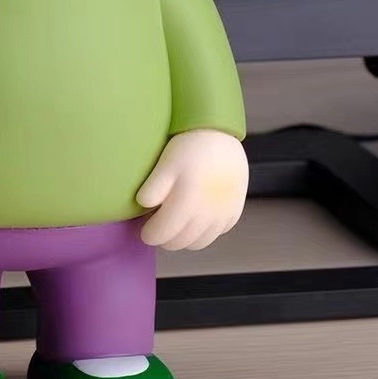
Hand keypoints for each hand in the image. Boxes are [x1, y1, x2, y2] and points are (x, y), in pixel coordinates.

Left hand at [136, 129, 248, 250]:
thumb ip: (153, 188)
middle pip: (179, 243)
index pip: (162, 234)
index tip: (143, 229)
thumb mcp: (166, 164)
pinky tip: (196, 218)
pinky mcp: (234, 212)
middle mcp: (207, 215)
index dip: (149, 235)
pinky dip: (204, 232)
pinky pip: (216, 234)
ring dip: (184, 239)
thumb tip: (144, 207)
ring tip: (175, 224)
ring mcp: (223, 216)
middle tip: (157, 226)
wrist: (221, 135)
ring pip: (199, 243)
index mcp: (186, 204)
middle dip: (164, 239)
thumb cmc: (189, 147)